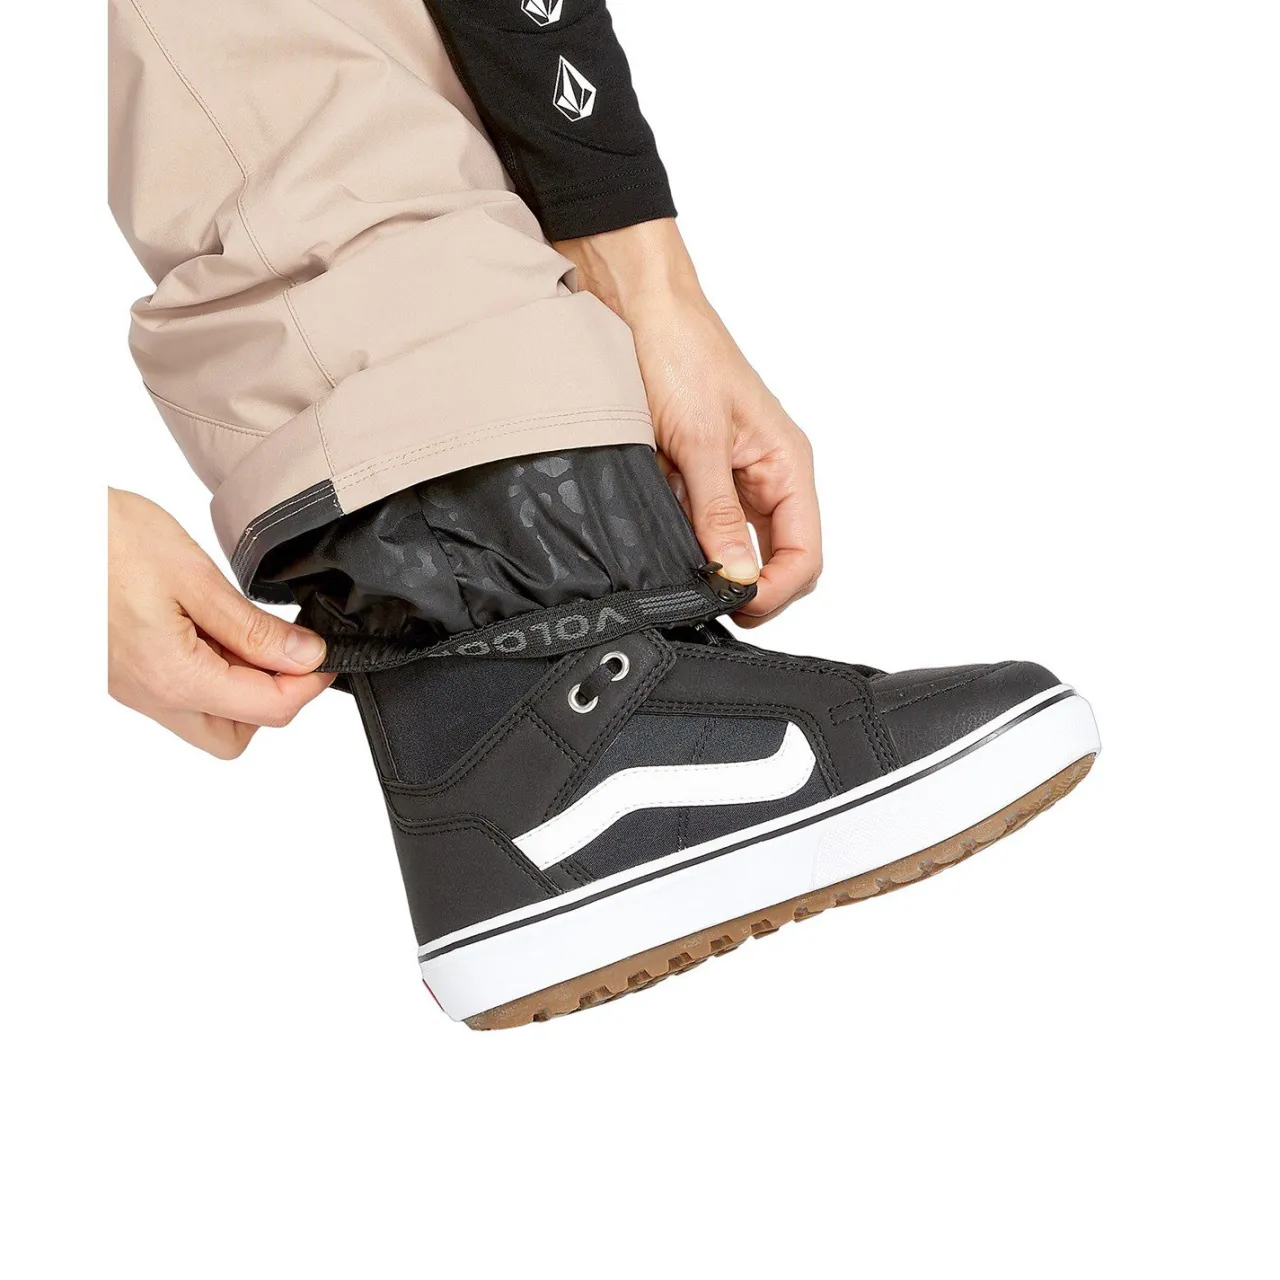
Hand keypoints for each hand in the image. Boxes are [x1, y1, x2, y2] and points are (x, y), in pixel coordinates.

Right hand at [108, 489, 334, 757]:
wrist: (39, 526)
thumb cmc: (103, 539)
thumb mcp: (193, 575)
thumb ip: (253, 627)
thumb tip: (306, 656)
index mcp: (174, 678)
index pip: (270, 710)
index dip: (310, 682)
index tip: (324, 650)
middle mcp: (150, 696)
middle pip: (234, 735)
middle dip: (272, 699)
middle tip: (284, 646)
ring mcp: (133, 689)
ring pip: (205, 718)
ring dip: (239, 685)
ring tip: (240, 627)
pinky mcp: (124, 673)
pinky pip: (179, 692)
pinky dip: (208, 669)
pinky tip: (210, 624)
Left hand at [554, 219, 820, 623]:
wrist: (633, 304)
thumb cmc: (679, 348)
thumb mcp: (698, 439)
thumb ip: (717, 513)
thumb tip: (737, 575)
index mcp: (786, 464)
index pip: (806, 553)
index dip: (777, 589)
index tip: (733, 602)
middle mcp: (764, 476)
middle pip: (776, 560)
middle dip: (748, 587)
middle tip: (704, 601)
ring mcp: (728, 479)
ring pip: (733, 549)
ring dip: (710, 565)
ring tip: (676, 568)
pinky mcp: (691, 477)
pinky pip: (695, 527)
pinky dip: (680, 542)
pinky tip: (658, 540)